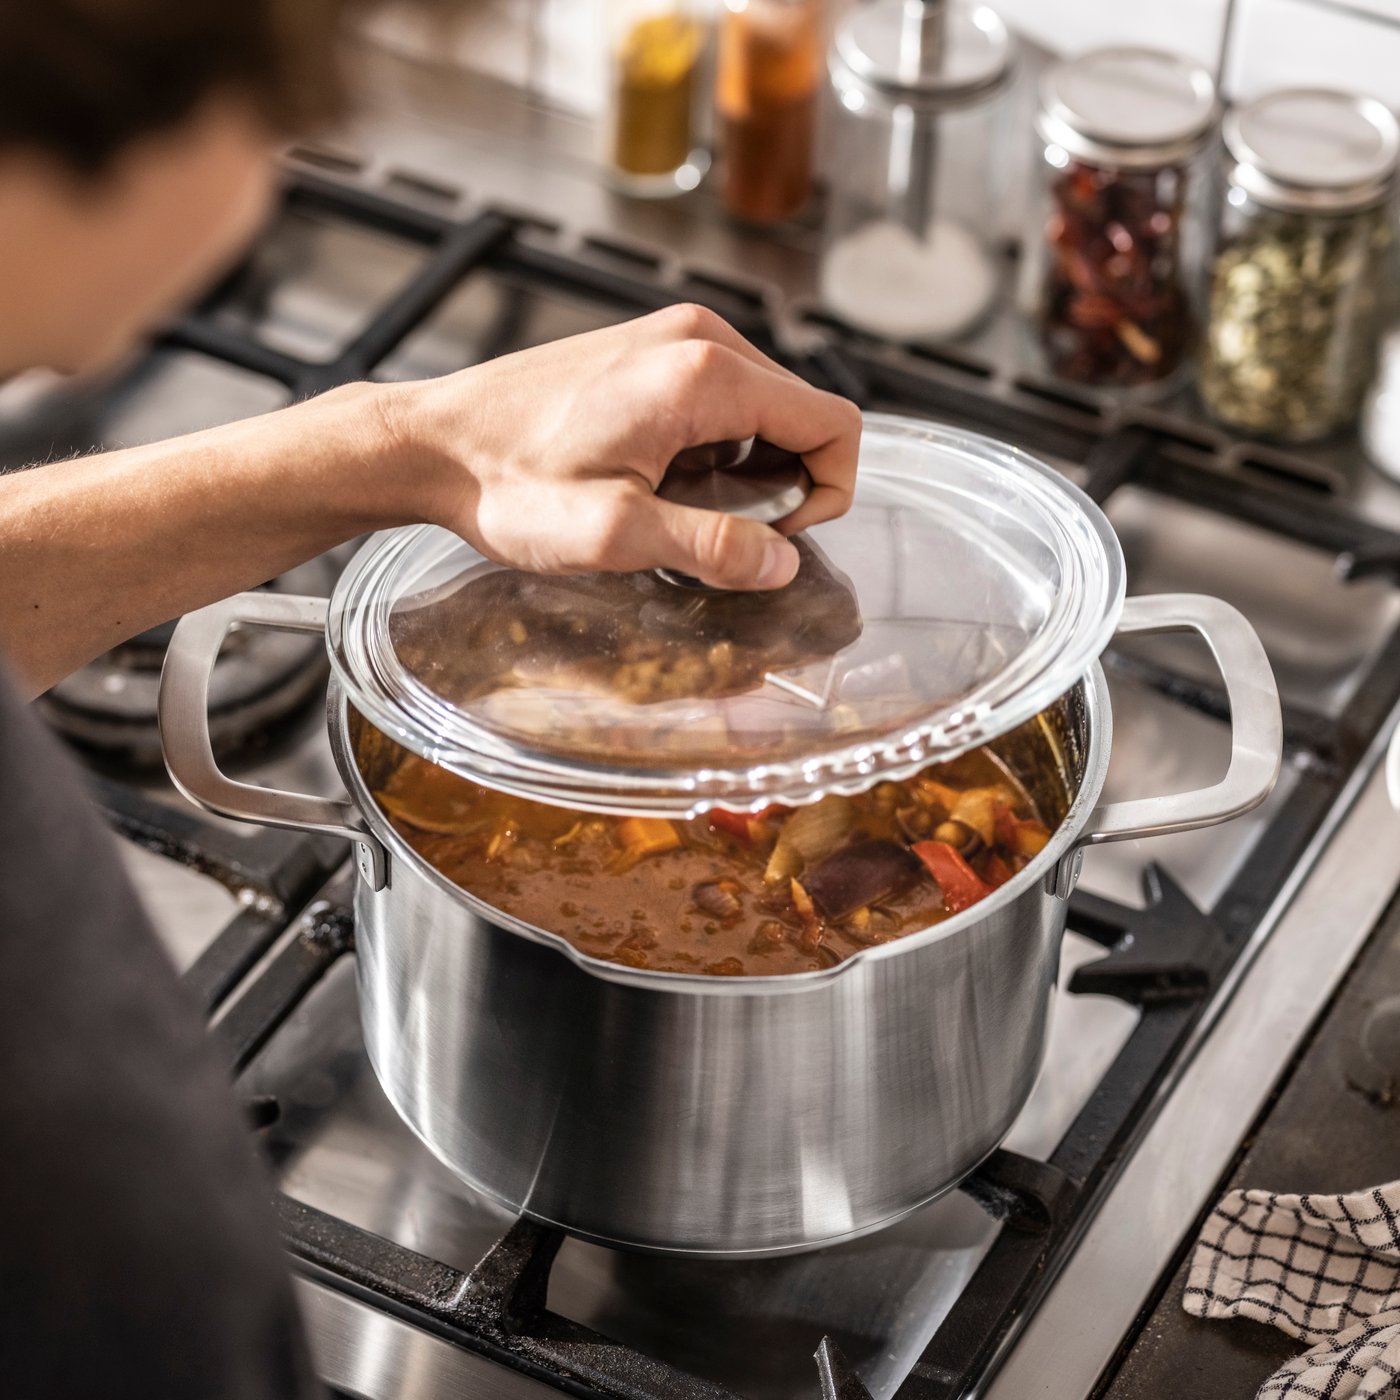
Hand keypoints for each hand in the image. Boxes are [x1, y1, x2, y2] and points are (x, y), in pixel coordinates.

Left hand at [390, 304, 861, 589]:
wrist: (432, 443)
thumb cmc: (508, 483)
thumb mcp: (612, 534)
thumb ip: (708, 546)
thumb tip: (783, 564)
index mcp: (703, 375)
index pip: (833, 425)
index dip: (827, 493)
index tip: (772, 537)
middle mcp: (698, 337)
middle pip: (804, 413)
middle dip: (786, 482)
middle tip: (715, 528)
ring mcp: (672, 336)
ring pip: (765, 407)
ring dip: (749, 465)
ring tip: (678, 504)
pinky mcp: (648, 348)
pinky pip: (723, 396)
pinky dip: (716, 444)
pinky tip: (659, 476)